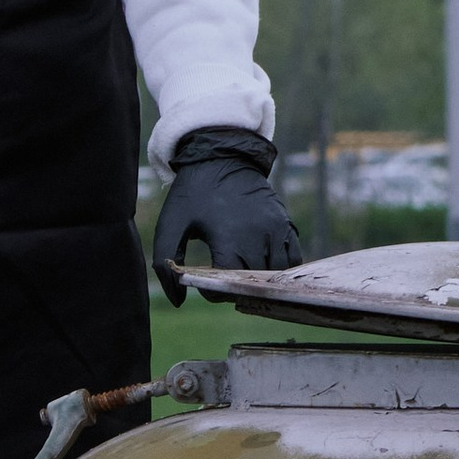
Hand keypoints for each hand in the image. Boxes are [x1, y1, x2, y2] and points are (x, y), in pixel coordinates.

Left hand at [152, 127, 298, 295]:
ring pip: (275, 274)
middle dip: (237, 288)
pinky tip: (263, 265)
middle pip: (253, 282)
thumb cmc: (192, 194)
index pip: (228, 286)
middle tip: (223, 280)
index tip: (205, 281)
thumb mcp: (169, 225)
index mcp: (228, 238)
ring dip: (260, 280)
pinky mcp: (286, 223)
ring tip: (242, 274)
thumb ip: (165, 264)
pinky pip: (293, 258)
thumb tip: (178, 301)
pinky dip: (281, 269)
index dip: (214, 292)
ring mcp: (275, 229)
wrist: (221, 157)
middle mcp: (257, 236)